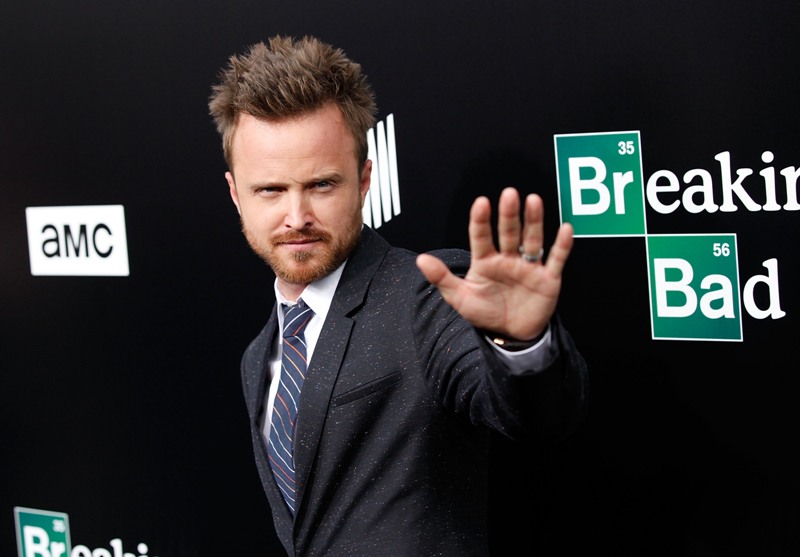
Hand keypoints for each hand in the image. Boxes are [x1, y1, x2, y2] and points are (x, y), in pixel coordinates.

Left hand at [416, 187, 573, 340]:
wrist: (512, 336)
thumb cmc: (485, 313)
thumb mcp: (460, 299)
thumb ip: (442, 278)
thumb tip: (420, 259)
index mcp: (486, 261)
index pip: (481, 237)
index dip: (481, 221)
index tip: (481, 203)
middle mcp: (508, 258)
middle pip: (509, 233)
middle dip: (509, 215)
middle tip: (509, 194)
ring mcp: (529, 267)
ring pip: (532, 239)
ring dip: (534, 221)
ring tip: (534, 201)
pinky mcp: (548, 278)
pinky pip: (556, 259)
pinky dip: (562, 245)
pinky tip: (565, 229)